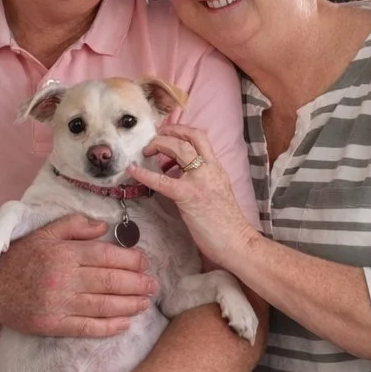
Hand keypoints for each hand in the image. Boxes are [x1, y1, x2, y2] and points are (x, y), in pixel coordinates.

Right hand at [0, 213, 158, 337]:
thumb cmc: (20, 258)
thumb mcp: (44, 233)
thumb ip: (74, 225)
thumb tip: (104, 227)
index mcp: (63, 253)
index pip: (105, 256)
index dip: (129, 259)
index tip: (146, 261)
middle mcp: (64, 278)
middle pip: (109, 281)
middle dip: (136, 283)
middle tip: (154, 285)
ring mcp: (59, 304)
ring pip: (102, 305)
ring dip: (129, 305)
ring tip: (147, 303)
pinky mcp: (53, 325)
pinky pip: (87, 327)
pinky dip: (108, 327)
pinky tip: (125, 324)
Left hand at [127, 125, 256, 266]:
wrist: (237, 242)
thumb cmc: (227, 223)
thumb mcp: (218, 191)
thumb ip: (203, 179)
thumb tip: (181, 174)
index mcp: (217, 168)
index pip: (201, 138)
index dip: (182, 129)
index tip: (168, 129)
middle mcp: (210, 169)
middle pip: (191, 136)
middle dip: (170, 131)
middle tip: (155, 135)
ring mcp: (200, 180)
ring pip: (179, 149)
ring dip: (160, 144)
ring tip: (146, 149)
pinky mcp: (189, 196)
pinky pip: (163, 181)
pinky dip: (145, 174)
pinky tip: (133, 171)